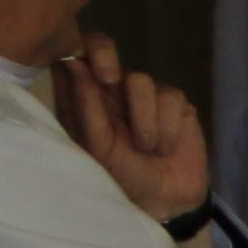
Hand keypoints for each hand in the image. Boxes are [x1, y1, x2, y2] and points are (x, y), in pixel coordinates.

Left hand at [52, 36, 210, 223]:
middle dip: (104, 56)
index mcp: (82, 97)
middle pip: (103, 46)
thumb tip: (74, 64)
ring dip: (144, 119)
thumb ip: (85, 106)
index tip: (77, 65)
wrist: (165, 201)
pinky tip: (166, 147)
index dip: (74, 50)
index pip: (72, 57)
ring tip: (147, 148)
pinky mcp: (175, 104)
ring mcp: (144, 94)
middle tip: (109, 78)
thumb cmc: (122, 176)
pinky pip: (171, 98)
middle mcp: (110, 89)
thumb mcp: (96, 146)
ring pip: (141, 79)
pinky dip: (168, 127)